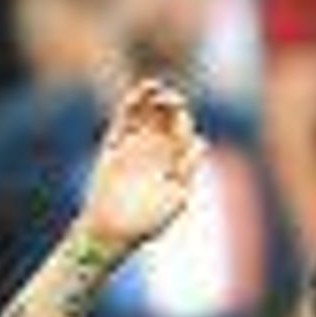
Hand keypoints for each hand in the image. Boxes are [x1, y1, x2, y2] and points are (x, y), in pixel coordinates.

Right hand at [79, 79, 202, 251]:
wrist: (115, 229)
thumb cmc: (149, 221)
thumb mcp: (177, 196)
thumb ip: (188, 169)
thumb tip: (200, 141)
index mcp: (175, 164)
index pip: (184, 136)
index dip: (184, 125)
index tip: (183, 122)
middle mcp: (156, 153)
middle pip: (166, 121)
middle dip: (171, 107)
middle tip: (174, 99)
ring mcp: (135, 147)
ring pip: (145, 117)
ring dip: (152, 101)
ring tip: (156, 87)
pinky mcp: (114, 146)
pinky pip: (124, 121)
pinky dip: (132, 106)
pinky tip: (140, 92)